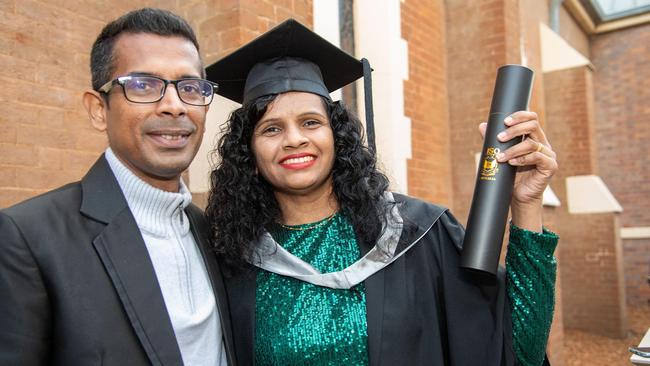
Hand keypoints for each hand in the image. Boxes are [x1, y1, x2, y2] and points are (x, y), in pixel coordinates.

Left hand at [479, 111, 557, 230]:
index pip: (531, 118)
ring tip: (500, 157)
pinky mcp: (550, 166)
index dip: (519, 116)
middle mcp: (542, 143)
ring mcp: (548, 155)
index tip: (505, 121)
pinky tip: (511, 163)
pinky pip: (537, 157)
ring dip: (512, 149)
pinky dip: (522, 159)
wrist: (518, 196)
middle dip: (514, 130)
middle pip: (533, 126)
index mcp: (533, 137)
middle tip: (499, 138)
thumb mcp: (500, 155)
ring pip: (531, 144)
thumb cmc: (510, 175)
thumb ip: (493, 140)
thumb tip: (482, 125)